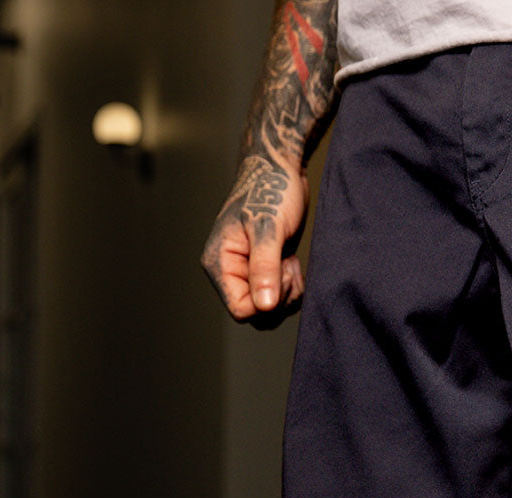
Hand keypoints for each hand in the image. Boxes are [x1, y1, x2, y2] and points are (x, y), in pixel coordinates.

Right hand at [201, 154, 309, 326]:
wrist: (281, 168)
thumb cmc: (272, 189)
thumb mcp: (269, 227)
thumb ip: (265, 267)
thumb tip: (263, 305)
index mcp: (219, 262)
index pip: (240, 309)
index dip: (267, 301)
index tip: (281, 271)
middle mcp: (229, 271)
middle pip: (255, 314)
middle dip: (279, 299)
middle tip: (289, 267)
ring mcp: (246, 272)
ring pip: (268, 310)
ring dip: (287, 295)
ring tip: (291, 263)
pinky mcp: (263, 271)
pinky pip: (276, 299)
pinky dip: (290, 289)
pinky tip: (292, 263)